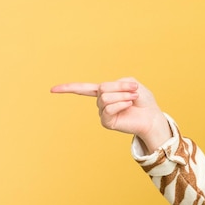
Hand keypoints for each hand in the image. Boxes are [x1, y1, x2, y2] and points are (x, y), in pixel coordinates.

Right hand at [51, 78, 171, 152]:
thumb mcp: (133, 84)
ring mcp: (103, 112)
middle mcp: (101, 102)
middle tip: (134, 90)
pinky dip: (121, 103)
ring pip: (105, 97)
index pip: (83, 89)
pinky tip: (128, 106)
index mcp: (105, 92)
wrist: (152, 116)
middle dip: (121, 87)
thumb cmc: (143, 100)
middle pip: (103, 88)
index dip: (68, 88)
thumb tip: (107, 93)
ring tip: (132, 99)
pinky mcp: (107, 122)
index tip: (52, 89)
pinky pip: (109, 108)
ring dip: (122, 95)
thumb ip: (119, 83)